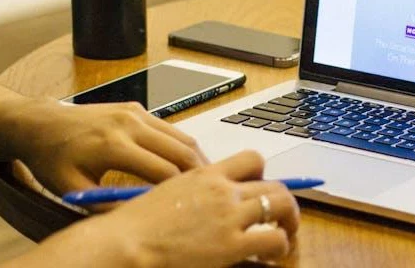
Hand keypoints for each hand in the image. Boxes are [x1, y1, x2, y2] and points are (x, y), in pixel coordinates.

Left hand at [0, 99, 207, 195]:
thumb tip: (141, 216)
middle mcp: (129, 124)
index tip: (189, 207)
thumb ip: (107, 204)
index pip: (163, 171)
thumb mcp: (73, 190)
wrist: (41, 123)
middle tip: (211, 193)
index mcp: (113, 146)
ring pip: (181, 136)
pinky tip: (183, 163)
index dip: (179, 192)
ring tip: (204, 180)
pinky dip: (181, 146)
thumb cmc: (53, 159)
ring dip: (195, 158)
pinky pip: (169, 128)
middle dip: (199, 173)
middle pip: (181, 151)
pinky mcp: (137, 107)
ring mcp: (135, 112)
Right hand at [88, 150, 299, 265]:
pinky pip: (274, 239)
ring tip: (285, 236)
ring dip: (289, 221)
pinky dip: (280, 246)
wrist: (124, 243)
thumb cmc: (134, 224)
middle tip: (282, 217)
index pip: (251, 159)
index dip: (263, 174)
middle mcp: (223, 190)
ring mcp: (229, 216)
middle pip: (274, 184)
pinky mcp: (231, 244)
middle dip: (284, 202)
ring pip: (282, 205)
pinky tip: (271, 256)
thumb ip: (192, 192)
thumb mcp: (167, 193)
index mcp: (206, 174)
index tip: (259, 189)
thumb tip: (205, 203)